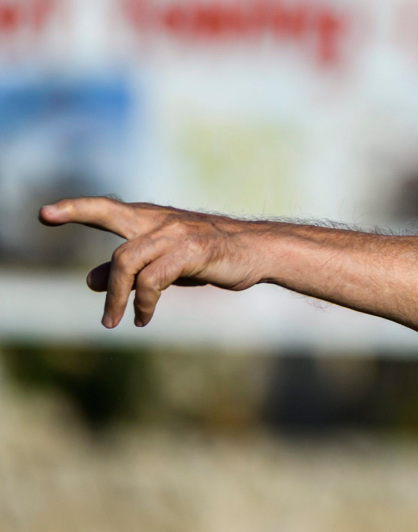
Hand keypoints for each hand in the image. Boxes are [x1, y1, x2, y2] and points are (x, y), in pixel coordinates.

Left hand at [38, 197, 266, 327]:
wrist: (258, 251)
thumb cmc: (210, 256)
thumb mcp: (164, 264)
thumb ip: (128, 271)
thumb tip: (88, 281)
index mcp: (150, 220)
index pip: (107, 209)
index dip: (75, 208)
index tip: (44, 214)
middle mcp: (160, 220)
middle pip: (110, 217)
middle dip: (79, 217)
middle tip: (49, 225)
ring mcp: (176, 233)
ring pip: (127, 260)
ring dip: (117, 297)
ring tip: (113, 322)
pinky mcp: (192, 251)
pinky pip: (154, 279)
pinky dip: (143, 303)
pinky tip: (143, 318)